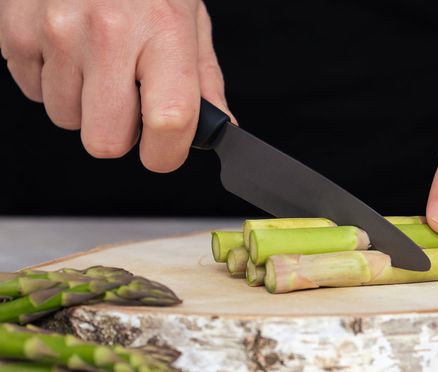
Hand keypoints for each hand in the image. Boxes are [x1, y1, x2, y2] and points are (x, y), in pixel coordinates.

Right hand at [0, 0, 233, 171]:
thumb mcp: (188, 18)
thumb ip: (203, 78)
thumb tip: (217, 128)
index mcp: (163, 30)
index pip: (168, 121)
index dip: (167, 153)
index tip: (164, 152)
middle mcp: (108, 32)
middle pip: (106, 141)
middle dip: (119, 134)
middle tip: (127, 101)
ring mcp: (57, 32)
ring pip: (67, 120)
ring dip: (84, 104)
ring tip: (97, 62)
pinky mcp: (18, 32)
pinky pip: (34, 92)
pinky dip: (54, 81)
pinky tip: (71, 49)